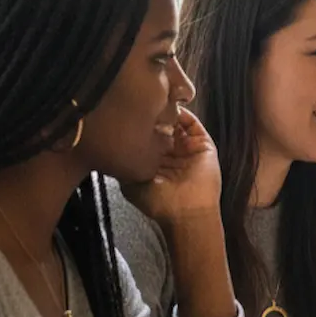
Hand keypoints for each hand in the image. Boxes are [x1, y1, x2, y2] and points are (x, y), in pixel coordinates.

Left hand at [122, 108, 221, 227]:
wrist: (186, 212)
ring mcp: (187, 147)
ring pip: (177, 121)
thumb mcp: (130, 183)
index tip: (127, 115)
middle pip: (161, 125)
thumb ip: (124, 165)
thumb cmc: (158, 202)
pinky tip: (172, 109)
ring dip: (168, 111)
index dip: (137, 125)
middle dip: (152, 115)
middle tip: (142, 106)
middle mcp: (171, 152)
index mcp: (154, 160)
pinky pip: (193, 123)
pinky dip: (184, 114)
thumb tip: (112, 146)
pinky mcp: (203, 144)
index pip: (145, 136)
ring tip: (157, 104)